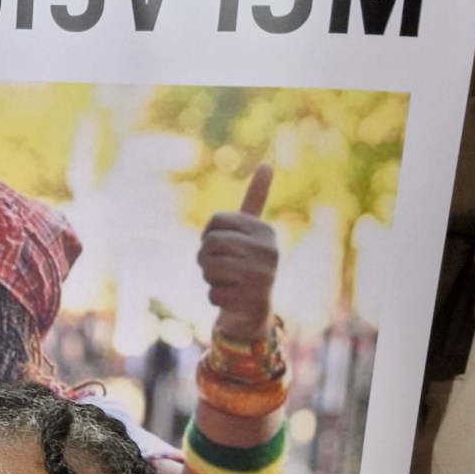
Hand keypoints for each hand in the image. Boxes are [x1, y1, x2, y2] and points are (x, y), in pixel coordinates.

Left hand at [197, 164, 277, 343]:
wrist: (256, 310)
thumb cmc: (246, 264)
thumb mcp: (251, 232)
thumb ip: (256, 199)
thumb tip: (267, 164)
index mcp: (264, 230)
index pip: (215, 223)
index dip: (208, 236)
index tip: (222, 247)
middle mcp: (268, 251)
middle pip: (209, 245)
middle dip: (206, 259)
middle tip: (220, 269)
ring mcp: (263, 277)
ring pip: (209, 269)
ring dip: (210, 278)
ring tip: (228, 282)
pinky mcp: (253, 301)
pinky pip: (212, 295)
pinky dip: (215, 299)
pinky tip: (233, 300)